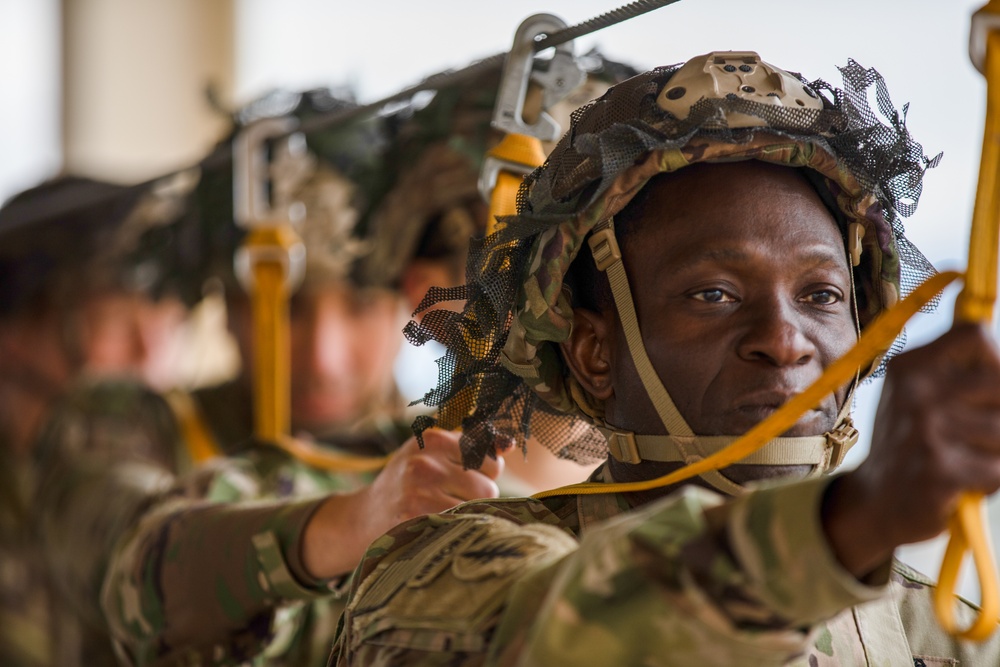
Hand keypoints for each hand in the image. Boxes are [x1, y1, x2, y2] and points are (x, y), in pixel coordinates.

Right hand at [302, 429, 503, 578]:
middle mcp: (425, 461)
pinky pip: (459, 526)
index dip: (486, 474)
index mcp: (432, 438)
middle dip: (478, 498)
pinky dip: (456, 530)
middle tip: (454, 500)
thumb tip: (510, 444)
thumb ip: (474, 444)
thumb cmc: (408, 481)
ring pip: (477, 509)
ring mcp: (418, 491)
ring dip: (468, 515)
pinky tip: (438, 527)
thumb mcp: (433, 453)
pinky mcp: (414, 519)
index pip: (490, 459)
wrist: (363, 516)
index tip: (467, 478)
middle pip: (488, 487)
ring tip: (446, 512)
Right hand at [824, 324, 999, 576]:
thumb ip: (957, 369)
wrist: (876, 503)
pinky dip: (989, 481)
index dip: (996, 361)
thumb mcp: (919, 396)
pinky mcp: (939, 469)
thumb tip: (992, 336)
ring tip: (966, 459)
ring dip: (996, 452)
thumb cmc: (913, 445)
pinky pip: (998, 469)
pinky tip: (962, 482)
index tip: (990, 387)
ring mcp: (925, 430)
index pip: (976, 336)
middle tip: (978, 432)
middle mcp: (915, 391)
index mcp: (910, 367)